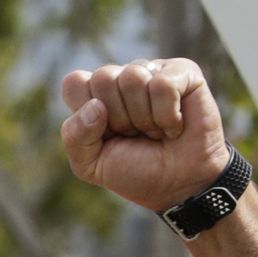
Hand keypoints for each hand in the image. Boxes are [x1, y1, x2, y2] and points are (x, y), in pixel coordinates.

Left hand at [60, 59, 234, 213]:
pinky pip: (163, 84)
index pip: (74, 82)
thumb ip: (75, 136)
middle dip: (118, 117)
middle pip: (103, 77)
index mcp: (93, 94)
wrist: (178, 184)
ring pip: (133, 77)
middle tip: (135, 133)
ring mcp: (152, 72)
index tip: (106, 133)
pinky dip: (167, 115)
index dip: (88, 113)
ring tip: (155, 130)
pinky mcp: (183, 72)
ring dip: (144, 117)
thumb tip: (95, 105)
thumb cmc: (135, 170)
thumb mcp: (90, 164)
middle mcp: (121, 78)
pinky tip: (174, 125)